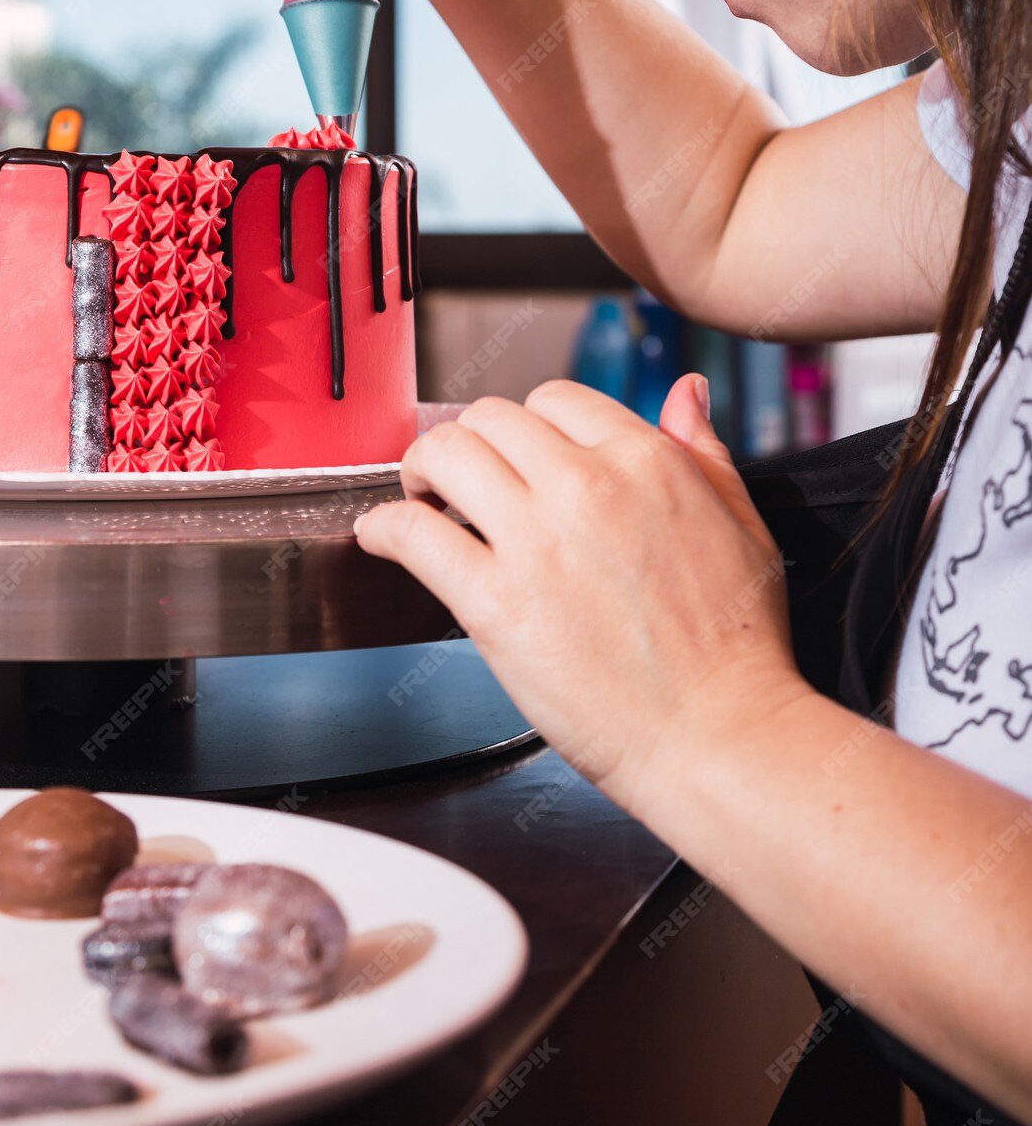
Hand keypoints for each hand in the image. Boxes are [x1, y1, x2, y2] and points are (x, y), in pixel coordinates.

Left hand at [355, 375, 806, 818]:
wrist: (719, 734)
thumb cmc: (737, 645)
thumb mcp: (741, 523)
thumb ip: (702, 450)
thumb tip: (684, 391)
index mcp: (644, 460)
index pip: (556, 400)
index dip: (532, 427)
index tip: (521, 457)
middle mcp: (584, 486)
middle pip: (491, 419)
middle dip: (474, 443)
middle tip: (465, 478)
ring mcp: (534, 542)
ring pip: (445, 455)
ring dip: (423, 469)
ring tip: (425, 497)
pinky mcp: (494, 603)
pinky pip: (413, 534)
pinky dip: (383, 526)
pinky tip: (382, 536)